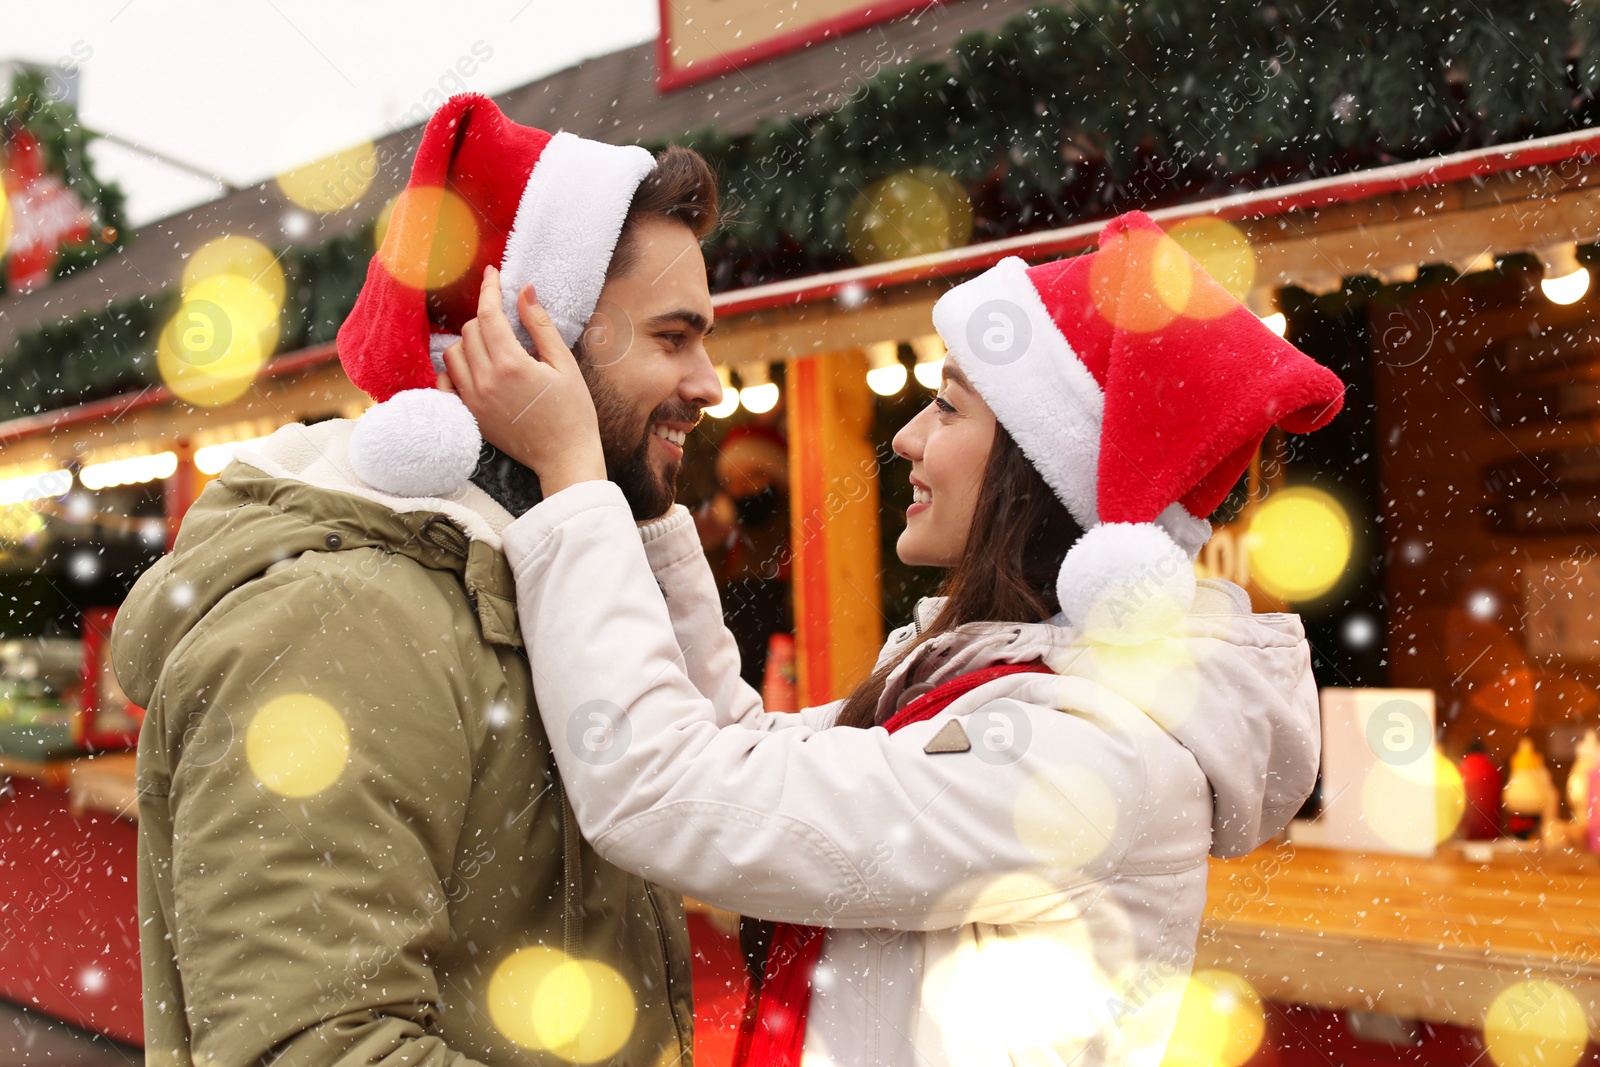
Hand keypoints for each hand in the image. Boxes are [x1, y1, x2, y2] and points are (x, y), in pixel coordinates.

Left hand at [440, 266, 605, 495]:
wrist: (564, 457)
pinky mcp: (470, 415)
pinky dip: (455, 369)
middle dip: (485, 318)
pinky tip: (475, 368)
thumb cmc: (573, 412)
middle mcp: (486, 381)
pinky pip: (447, 381)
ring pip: (453, 353)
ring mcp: (474, 400)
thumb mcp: (564, 364)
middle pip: (469, 330)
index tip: (493, 274)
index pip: (488, 314)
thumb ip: (540, 326)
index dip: (489, 289)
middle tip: (505, 321)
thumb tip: (524, 291)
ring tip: (492, 346)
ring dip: (468, 341)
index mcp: (512, 364)